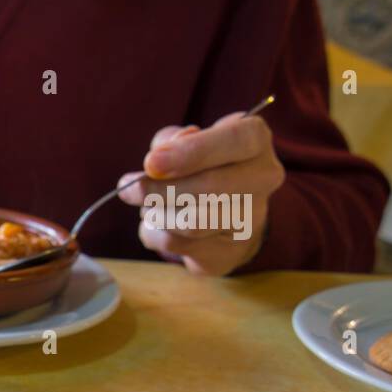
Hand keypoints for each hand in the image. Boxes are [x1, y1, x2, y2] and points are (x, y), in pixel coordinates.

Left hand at [118, 112, 284, 274]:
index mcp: (255, 140)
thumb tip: (157, 160)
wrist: (224, 216)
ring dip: (155, 214)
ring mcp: (252, 218)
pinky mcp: (229, 251)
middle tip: (128, 189)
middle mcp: (263, 177)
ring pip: (191, 222)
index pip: (234, 140)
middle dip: (157, 190)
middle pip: (209, 186)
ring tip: (149, 207)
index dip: (191, 152)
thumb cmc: (200, 167)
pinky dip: (154, 233)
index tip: (151, 162)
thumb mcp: (185, 142)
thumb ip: (171, 141)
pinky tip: (158, 224)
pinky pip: (177, 244)